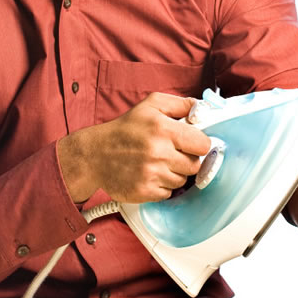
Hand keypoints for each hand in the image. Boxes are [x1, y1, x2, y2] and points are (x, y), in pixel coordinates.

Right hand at [58, 92, 210, 203]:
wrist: (95, 154)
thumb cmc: (125, 129)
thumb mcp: (151, 105)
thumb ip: (180, 104)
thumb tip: (202, 109)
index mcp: (162, 129)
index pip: (202, 144)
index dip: (199, 143)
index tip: (192, 142)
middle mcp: (158, 153)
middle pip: (195, 165)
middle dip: (187, 159)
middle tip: (172, 152)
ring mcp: (151, 175)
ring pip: (182, 180)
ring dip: (174, 172)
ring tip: (158, 162)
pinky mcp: (145, 192)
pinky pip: (168, 193)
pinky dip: (162, 185)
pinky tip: (150, 174)